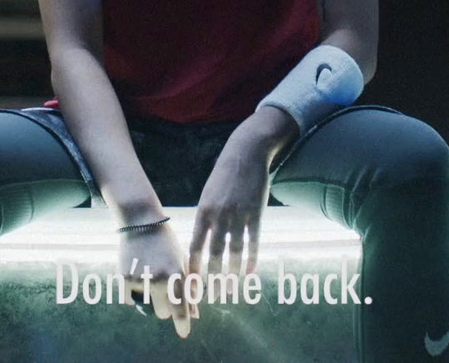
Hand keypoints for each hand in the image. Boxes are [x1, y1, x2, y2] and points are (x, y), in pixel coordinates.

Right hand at [119, 224, 194, 337]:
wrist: (141, 222)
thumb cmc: (167, 243)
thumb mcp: (182, 261)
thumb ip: (189, 288)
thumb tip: (195, 314)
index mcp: (177, 275)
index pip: (181, 308)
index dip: (183, 324)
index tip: (184, 333)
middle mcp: (160, 279)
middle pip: (163, 313)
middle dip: (165, 306)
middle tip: (163, 290)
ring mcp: (141, 280)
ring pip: (147, 307)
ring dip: (149, 300)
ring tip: (149, 278)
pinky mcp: (125, 278)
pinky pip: (130, 299)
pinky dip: (133, 293)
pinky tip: (137, 275)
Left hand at [187, 137, 273, 277]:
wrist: (246, 152)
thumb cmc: (225, 175)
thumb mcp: (208, 194)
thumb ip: (205, 218)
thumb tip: (200, 242)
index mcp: (203, 212)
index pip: (194, 247)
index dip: (194, 267)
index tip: (192, 284)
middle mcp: (219, 216)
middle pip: (214, 254)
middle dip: (214, 278)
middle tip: (214, 296)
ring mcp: (238, 215)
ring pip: (234, 251)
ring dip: (233, 273)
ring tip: (232, 289)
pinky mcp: (256, 213)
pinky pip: (253, 241)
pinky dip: (251, 258)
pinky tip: (249, 272)